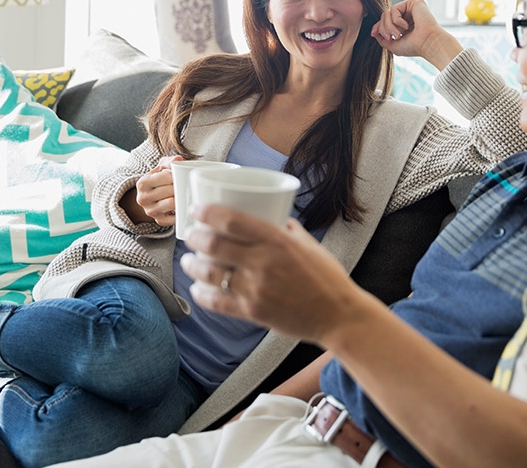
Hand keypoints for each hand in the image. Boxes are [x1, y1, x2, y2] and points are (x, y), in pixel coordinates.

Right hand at [133, 155, 181, 225]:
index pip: (166, 177)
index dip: (177, 176)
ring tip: (185, 193)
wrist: (149, 199)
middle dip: (180, 187)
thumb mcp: (159, 169)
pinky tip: (183, 205)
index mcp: (142, 183)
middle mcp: (143, 198)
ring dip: (181, 198)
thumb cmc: (157, 181)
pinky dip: (181, 211)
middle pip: (170, 190)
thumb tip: (178, 159)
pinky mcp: (159, 220)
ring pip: (172, 203)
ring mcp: (150, 211)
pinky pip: (174, 217)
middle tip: (186, 185)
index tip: (181, 176)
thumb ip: (168, 162)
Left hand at [180, 204, 365, 343]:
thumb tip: (276, 218)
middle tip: (190, 235)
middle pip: (214, 244)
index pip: (231, 221)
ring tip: (187, 261)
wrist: (339, 316)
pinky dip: (202, 294)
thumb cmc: (328, 278)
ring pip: (210, 273)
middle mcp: (263, 262)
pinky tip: (197, 289)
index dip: (206, 213)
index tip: (195, 210)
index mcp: (277, 240)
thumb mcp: (310, 245)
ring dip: (192, 265)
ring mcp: (256, 289)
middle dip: (194, 237)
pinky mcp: (253, 312)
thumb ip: (290, 231)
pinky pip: (217, 302)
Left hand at [371, 0, 462, 70]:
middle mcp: (408, 14)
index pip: (386, 21)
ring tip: (398, 35)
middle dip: (384, 28)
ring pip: (387, 12)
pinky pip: (394, 9)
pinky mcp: (414, 2)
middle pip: (384, 16)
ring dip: (389, 26)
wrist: (427, 44)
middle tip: (392, 38)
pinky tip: (406, 27)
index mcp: (404, 24)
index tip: (373, 33)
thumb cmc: (414, 47)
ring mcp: (411, 8)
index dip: (378, 26)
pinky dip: (396, 20)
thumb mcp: (394, 45)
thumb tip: (373, 32)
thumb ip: (383, 38)